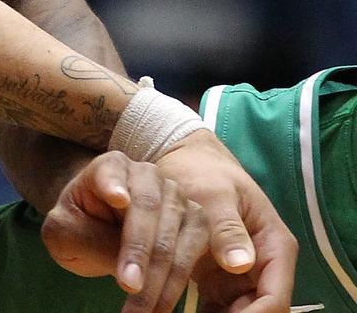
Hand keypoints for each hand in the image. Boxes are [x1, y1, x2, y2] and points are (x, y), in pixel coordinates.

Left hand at [41, 151, 211, 312]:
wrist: (97, 230)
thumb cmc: (78, 225)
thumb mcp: (64, 232)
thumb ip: (90, 239)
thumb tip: (130, 267)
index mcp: (109, 167)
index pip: (110, 172)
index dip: (113, 184)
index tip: (116, 199)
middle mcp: (147, 177)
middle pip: (147, 210)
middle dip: (139, 252)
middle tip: (129, 286)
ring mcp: (176, 198)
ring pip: (174, 236)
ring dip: (161, 278)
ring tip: (141, 310)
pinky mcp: (195, 223)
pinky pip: (195, 251)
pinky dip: (179, 283)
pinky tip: (163, 306)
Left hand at [154, 130, 297, 312]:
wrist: (187, 163)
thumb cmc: (205, 173)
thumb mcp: (215, 194)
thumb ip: (227, 227)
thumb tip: (242, 264)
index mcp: (274, 246)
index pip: (275, 298)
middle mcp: (263, 266)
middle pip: (257, 311)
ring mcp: (243, 275)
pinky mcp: (221, 280)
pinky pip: (217, 309)